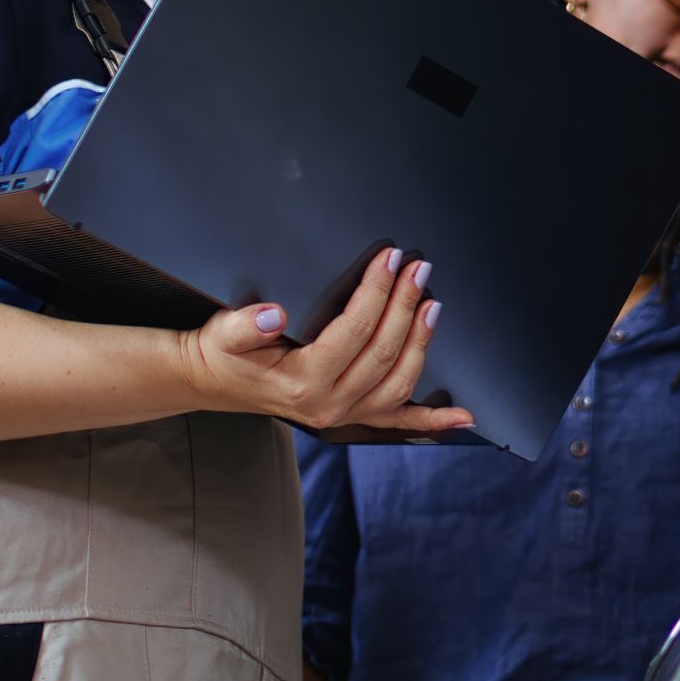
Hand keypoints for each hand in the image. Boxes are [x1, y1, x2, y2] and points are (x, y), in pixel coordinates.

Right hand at [180, 248, 472, 434]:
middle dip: (404, 305)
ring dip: (421, 341)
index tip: (390, 260)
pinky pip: (399, 420)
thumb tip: (272, 315)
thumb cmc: (223, 353)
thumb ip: (246, 326)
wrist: (215, 382)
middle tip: (418, 268)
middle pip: (382, 352)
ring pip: (399, 380)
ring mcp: (345, 413)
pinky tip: (464, 416)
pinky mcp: (353, 415)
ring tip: (432, 303)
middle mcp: (329, 405)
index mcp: (302, 382)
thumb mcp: (223, 333)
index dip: (376, 292)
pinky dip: (433, 419)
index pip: (353, 331)